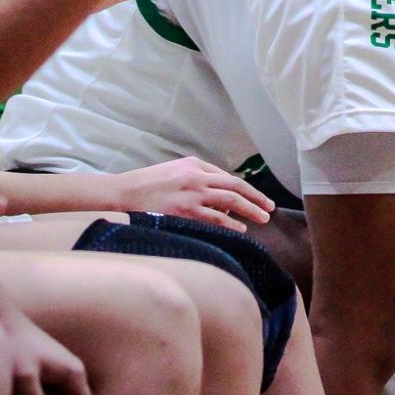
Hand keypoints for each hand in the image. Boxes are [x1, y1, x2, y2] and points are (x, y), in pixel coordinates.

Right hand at [111, 157, 273, 231]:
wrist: (124, 193)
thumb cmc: (147, 185)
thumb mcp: (174, 172)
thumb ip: (195, 178)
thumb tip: (219, 195)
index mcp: (194, 164)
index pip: (226, 177)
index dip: (245, 189)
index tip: (257, 199)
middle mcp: (196, 176)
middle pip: (234, 186)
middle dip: (256, 197)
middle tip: (270, 207)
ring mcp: (191, 193)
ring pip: (229, 201)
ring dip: (250, 210)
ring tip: (263, 218)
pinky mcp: (184, 211)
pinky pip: (214, 218)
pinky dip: (230, 223)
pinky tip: (241, 229)